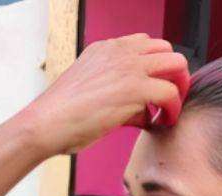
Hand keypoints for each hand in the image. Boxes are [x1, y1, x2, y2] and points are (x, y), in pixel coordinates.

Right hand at [25, 34, 189, 153]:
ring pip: (177, 64)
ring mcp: (129, 68)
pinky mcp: (135, 89)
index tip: (152, 89)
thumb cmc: (57, 118)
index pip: (144, 45)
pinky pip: (171, 93)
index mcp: (104, 49)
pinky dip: (173, 109)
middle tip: (168, 98)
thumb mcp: (86, 91)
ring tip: (170, 109)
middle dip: (173, 74)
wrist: (42, 124)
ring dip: (179, 87)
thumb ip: (113, 92)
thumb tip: (139, 111)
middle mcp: (119, 52)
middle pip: (166, 50)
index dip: (154, 68)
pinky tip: (163, 122)